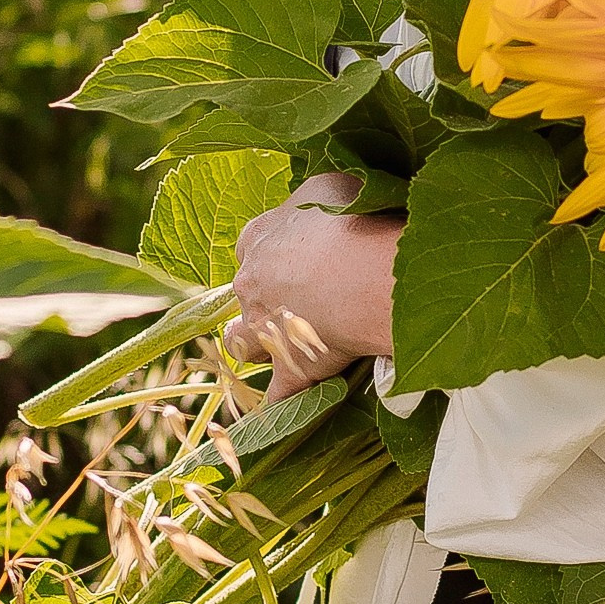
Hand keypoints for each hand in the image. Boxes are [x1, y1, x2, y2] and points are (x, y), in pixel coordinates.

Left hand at [231, 176, 402, 402]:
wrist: (363, 273)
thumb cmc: (350, 220)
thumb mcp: (328, 188)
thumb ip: (312, 199)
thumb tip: (317, 201)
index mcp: (258, 238)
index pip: (252, 246)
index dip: (274, 254)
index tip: (298, 258)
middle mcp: (251, 284)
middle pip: (244, 294)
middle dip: (265, 299)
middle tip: (301, 301)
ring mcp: (266, 330)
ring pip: (242, 343)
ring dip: (255, 347)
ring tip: (277, 350)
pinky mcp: (290, 369)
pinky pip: (279, 396)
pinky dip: (280, 405)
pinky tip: (282, 415)